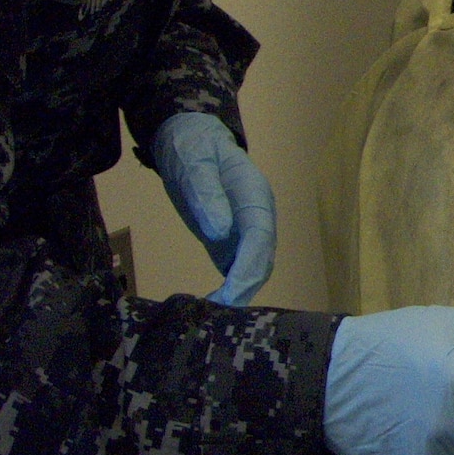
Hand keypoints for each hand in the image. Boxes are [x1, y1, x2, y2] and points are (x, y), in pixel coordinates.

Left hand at [152, 112, 276, 304]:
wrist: (191, 141)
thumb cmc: (193, 149)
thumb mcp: (195, 165)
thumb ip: (207, 195)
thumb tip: (220, 231)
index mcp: (255, 197)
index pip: (260, 237)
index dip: (249, 267)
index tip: (231, 293)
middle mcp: (258, 218)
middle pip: (263, 258)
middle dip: (245, 287)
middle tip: (218, 313)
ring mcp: (246, 231)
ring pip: (254, 267)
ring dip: (239, 291)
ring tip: (212, 313)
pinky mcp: (231, 240)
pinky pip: (238, 268)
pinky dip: (230, 288)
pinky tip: (210, 304)